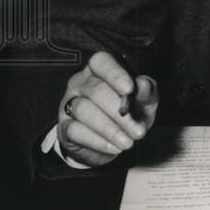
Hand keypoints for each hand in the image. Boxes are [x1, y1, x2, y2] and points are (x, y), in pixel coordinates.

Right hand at [58, 51, 158, 166]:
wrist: (111, 143)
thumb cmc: (128, 115)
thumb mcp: (144, 103)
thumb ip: (146, 92)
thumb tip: (143, 84)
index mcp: (100, 70)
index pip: (101, 61)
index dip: (115, 74)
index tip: (130, 89)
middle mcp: (80, 83)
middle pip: (95, 90)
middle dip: (119, 113)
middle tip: (139, 131)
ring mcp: (68, 103)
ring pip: (84, 110)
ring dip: (110, 129)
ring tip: (128, 142)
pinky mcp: (63, 126)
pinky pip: (75, 130)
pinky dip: (97, 141)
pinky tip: (113, 147)